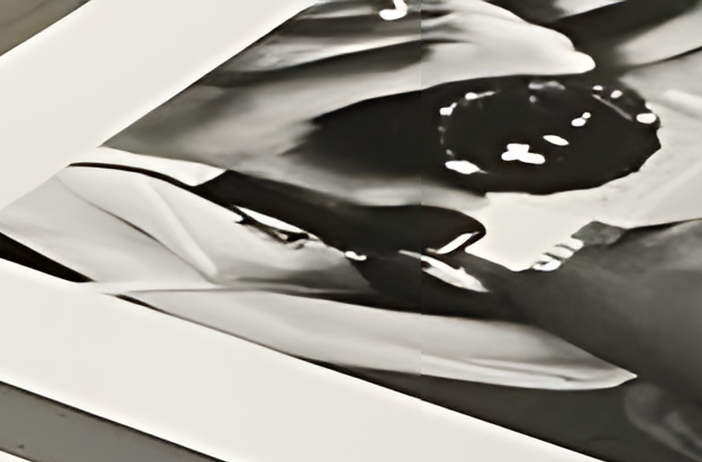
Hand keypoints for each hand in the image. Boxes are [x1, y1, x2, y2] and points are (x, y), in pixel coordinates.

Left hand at [111, 0, 592, 175]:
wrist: (141, 80)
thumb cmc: (215, 128)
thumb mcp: (299, 173)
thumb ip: (382, 184)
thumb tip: (464, 202)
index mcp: (314, 85)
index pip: (430, 55)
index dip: (504, 52)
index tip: (558, 61)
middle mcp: (315, 33)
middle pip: (435, 14)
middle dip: (509, 27)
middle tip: (560, 48)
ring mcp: (311, 7)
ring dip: (479, 11)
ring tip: (530, 33)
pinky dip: (437, 4)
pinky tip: (469, 16)